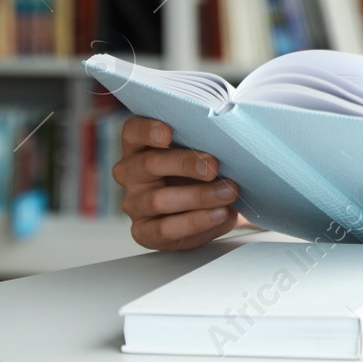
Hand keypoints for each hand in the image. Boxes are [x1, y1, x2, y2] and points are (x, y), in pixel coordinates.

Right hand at [114, 116, 245, 249]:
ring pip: (158, 199)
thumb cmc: (209, 171)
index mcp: (141, 145)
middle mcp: (131, 172)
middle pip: (148, 164)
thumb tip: (231, 136)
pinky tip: (219, 214)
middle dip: (184, 164)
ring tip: (228, 193)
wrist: (220, 208)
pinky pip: (165, 229)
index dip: (147, 130)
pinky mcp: (144, 231)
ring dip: (198, 196)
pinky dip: (196, 221)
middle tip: (213, 166)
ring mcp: (134, 203)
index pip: (133, 131)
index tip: (168, 133)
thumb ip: (209, 141)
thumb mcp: (208, 151)